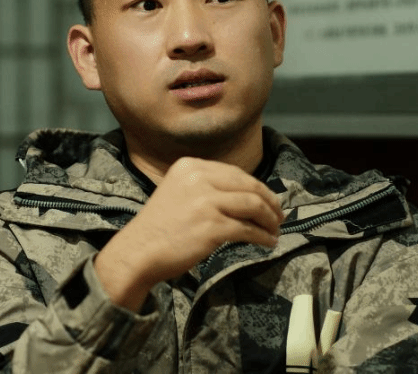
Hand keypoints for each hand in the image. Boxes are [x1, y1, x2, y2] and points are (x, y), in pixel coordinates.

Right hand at [94, 157, 283, 310]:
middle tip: (279, 216)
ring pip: (253, 205)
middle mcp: (199, 178)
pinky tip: (267, 242)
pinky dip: (262, 236)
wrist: (138, 251)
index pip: (235, 173)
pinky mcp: (212, 226)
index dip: (257, 187)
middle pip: (249, 186)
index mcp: (190, 166)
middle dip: (269, 202)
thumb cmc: (159, 227)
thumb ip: (206, 186)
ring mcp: (206, 202)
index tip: (268, 200)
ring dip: (269, 219)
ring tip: (275, 230)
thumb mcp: (178, 191)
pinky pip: (248, 229)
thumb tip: (246, 194)